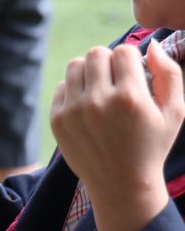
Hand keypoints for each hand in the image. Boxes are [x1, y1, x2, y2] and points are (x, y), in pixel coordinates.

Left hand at [50, 40, 183, 230]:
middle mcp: (98, 102)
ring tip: (100, 89)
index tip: (133, 74)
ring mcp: (73, 111)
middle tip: (116, 80)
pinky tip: (88, 106)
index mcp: (129, 97)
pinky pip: (61, 86)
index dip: (130, 59)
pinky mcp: (57, 120)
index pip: (123, 51)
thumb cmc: (151, 146)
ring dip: (89, 72)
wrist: (121, 184)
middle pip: (95, 53)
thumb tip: (151, 45)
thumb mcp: (174, 112)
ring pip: (75, 65)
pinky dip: (74, 90)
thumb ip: (169, 74)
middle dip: (108, 62)